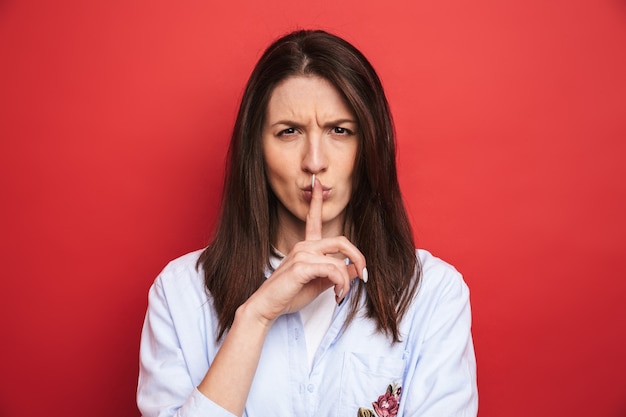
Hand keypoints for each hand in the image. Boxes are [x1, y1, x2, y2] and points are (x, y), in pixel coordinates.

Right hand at [245, 176, 366, 325]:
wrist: (266, 307)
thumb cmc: (288, 295)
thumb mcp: (318, 284)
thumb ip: (336, 275)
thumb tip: (355, 270)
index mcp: (306, 247)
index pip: (313, 219)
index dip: (316, 202)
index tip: (317, 184)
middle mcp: (304, 246)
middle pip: (341, 241)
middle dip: (358, 258)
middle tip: (364, 275)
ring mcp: (301, 254)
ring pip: (339, 261)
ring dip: (347, 281)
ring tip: (342, 295)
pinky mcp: (301, 267)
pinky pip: (333, 271)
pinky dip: (341, 284)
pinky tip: (337, 294)